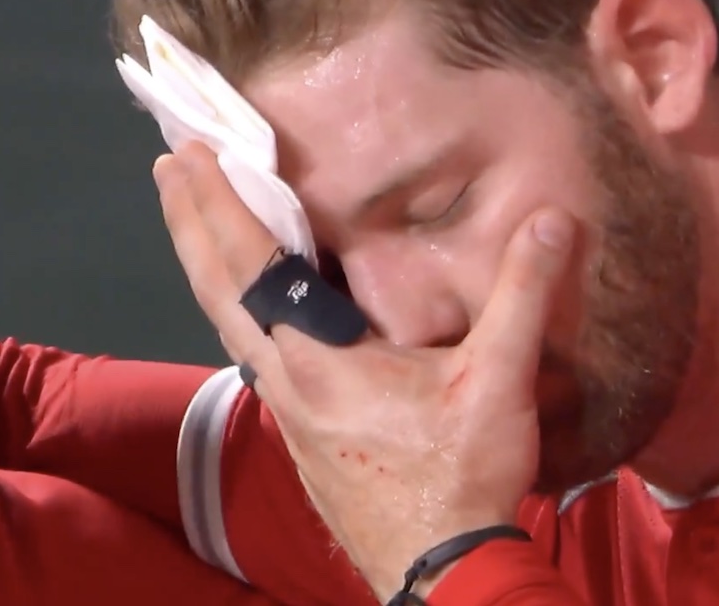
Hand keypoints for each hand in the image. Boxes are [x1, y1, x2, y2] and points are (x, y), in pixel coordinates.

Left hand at [153, 142, 574, 599]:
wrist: (440, 570)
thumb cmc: (460, 477)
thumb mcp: (500, 381)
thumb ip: (524, 294)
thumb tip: (552, 217)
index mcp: (317, 360)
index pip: (250, 267)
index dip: (218, 206)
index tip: (190, 153)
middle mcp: (285, 383)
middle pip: (216, 291)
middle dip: (190, 224)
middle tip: (166, 167)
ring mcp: (288, 413)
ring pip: (228, 325)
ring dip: (208, 265)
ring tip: (198, 221)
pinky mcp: (303, 435)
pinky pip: (253, 353)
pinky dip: (237, 307)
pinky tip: (254, 306)